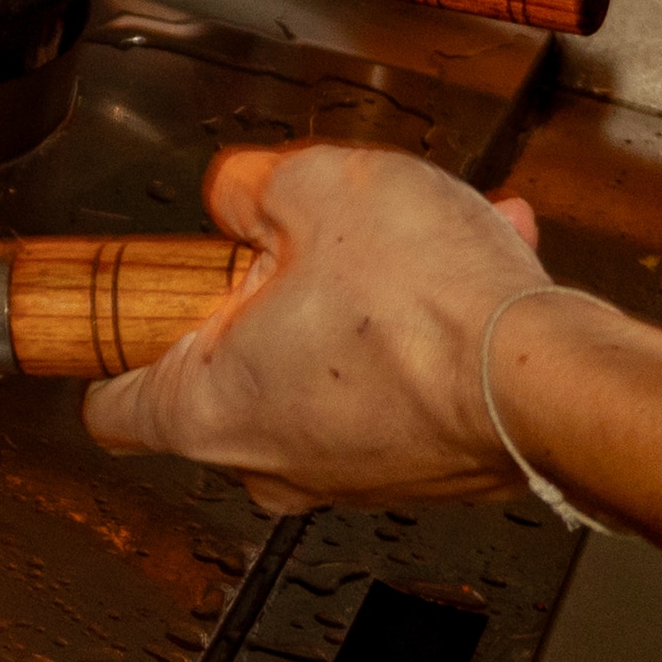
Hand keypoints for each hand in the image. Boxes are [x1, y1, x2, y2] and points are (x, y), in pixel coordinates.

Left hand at [82, 144, 555, 513]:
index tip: (143, 297)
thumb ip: (253, 186)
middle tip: (303, 243)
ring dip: (356, 300)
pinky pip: (396, 384)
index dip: (124, 336)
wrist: (549, 377)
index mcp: (210, 410)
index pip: (113, 406)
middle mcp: (273, 464)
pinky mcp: (419, 468)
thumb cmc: (429, 305)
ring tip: (412, 235)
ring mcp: (348, 475)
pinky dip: (420, 327)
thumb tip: (238, 191)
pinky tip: (465, 259)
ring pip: (321, 371)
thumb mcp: (317, 185)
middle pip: (226, 374)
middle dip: (266, 296)